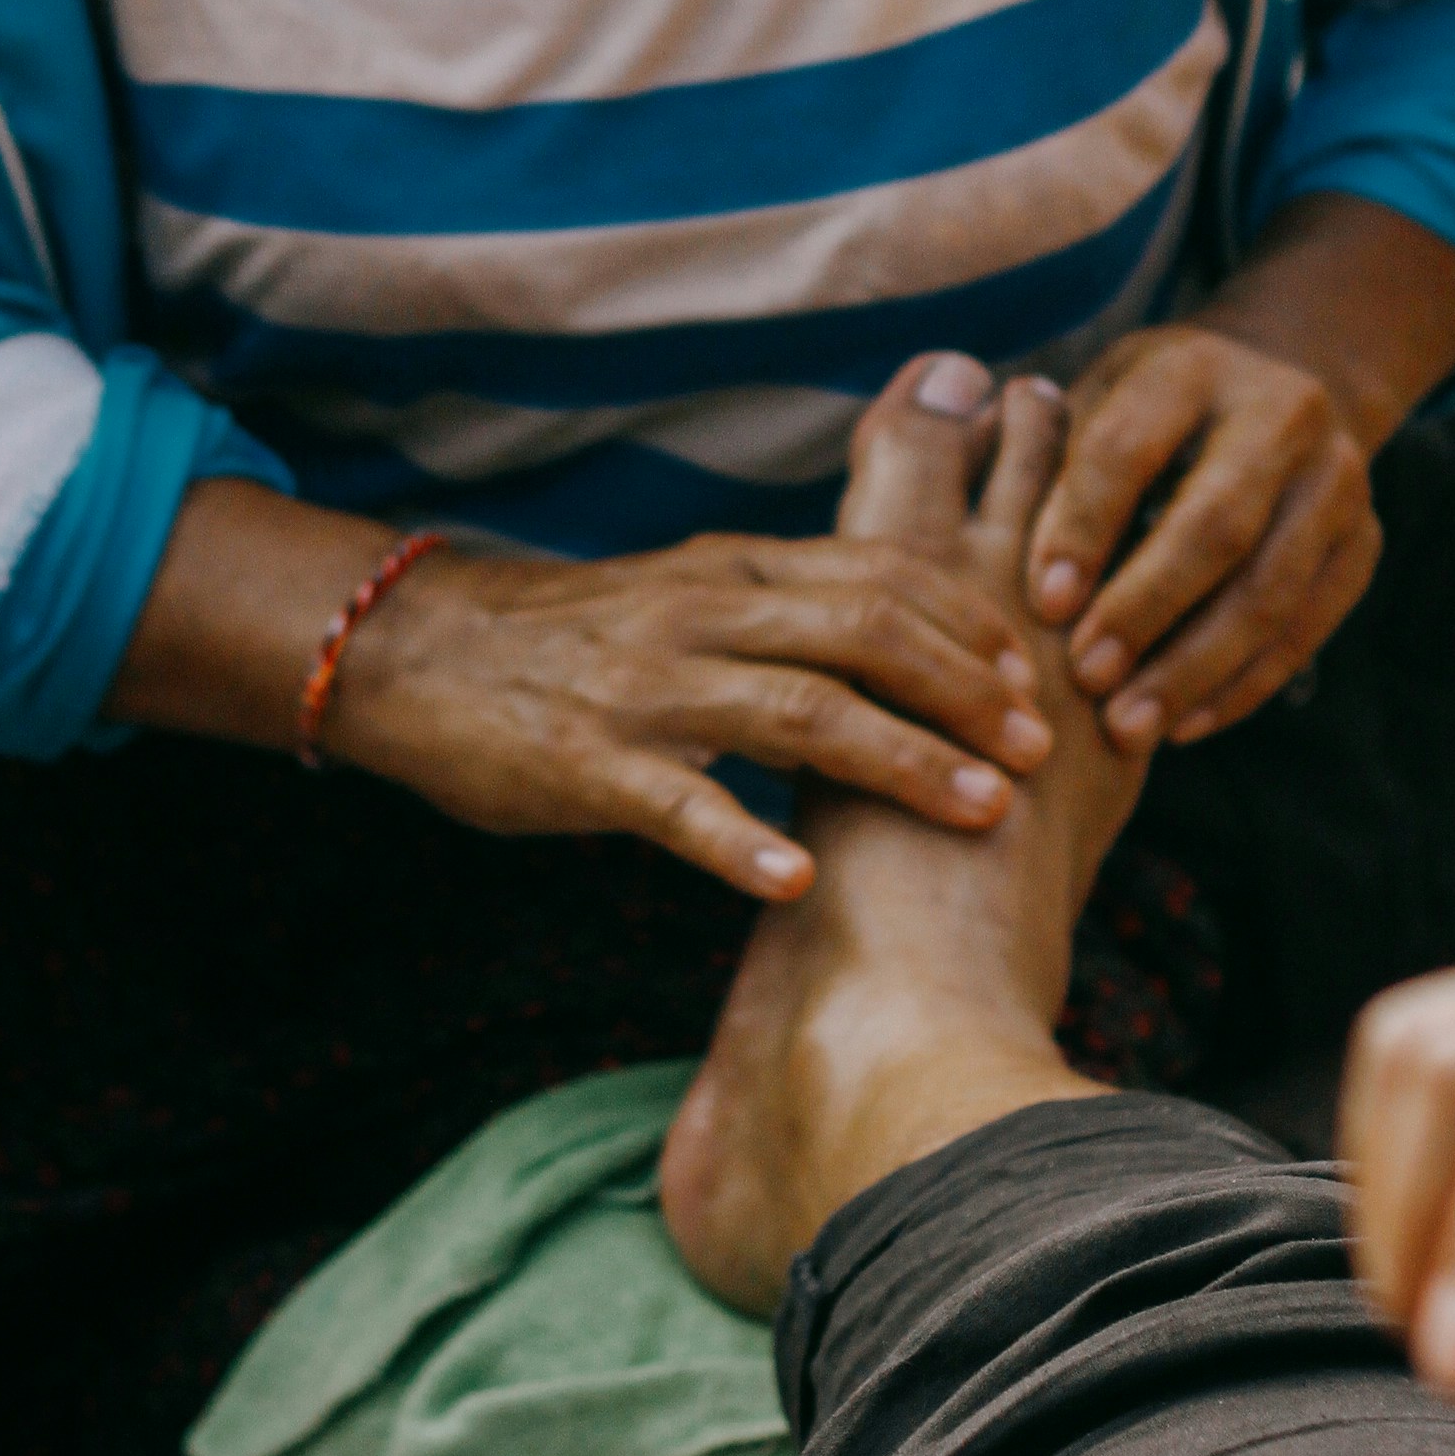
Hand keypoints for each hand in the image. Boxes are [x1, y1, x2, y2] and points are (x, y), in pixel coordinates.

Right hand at [326, 356, 1054, 899]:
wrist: (417, 650)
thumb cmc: (571, 634)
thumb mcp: (687, 591)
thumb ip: (785, 603)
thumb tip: (905, 631)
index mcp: (733, 569)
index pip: (880, 573)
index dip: (968, 621)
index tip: (1037, 673)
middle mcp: (704, 613)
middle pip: (864, 631)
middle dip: (964, 691)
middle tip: (1037, 749)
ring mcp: (646, 687)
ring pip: (798, 711)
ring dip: (900, 762)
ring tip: (975, 810)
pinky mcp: (588, 762)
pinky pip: (678, 804)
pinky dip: (742, 845)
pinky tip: (799, 886)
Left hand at [1022, 322, 1381, 750]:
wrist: (1283, 385)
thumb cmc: (1149, 410)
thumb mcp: (1098, 399)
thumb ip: (1046, 457)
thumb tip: (970, 533)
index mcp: (1192, 365)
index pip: (1128, 448)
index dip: (1083, 527)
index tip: (1042, 602)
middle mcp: (1282, 413)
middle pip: (1215, 525)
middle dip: (1146, 609)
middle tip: (1084, 677)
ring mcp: (1337, 482)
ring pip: (1270, 590)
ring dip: (1194, 668)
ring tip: (1127, 726)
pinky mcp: (1363, 545)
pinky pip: (1306, 629)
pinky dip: (1244, 684)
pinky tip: (1185, 724)